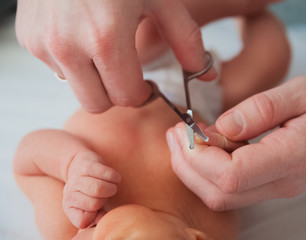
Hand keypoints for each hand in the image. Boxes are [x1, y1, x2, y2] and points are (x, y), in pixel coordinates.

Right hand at [16, 0, 213, 111]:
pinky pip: (55, 68)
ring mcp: (43, 42)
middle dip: (116, 92)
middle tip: (125, 71)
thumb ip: (185, 40)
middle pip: (97, 103)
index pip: (126, 97)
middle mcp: (68, 46)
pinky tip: (81, 34)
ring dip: (93, 77)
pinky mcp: (27, 37)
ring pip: (75, 88)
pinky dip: (72, 61)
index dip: (141, 94)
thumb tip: (204, 75)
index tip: (145, 84)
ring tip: (102, 45)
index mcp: (106, 38)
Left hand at [63, 152, 120, 227]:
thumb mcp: (88, 206)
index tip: (97, 207)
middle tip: (105, 194)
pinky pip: (107, 174)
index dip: (94, 215)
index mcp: (68, 206)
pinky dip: (115, 178)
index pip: (83, 221)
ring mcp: (77, 178)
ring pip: (99, 189)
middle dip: (105, 200)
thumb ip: (96, 217)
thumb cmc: (88, 189)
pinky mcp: (87, 165)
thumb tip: (101, 219)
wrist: (78, 165)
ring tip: (110, 186)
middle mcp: (69, 193)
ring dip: (111, 189)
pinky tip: (113, 178)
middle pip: (95, 203)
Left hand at [166, 76, 305, 209]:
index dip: (200, 157)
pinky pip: (229, 188)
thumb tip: (221, 125)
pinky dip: (206, 169)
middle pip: (219, 193)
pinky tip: (204, 143)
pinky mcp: (270, 184)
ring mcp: (275, 187)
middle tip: (174, 132)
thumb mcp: (305, 90)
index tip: (186, 130)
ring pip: (220, 196)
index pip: (233, 176)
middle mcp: (281, 181)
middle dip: (186, 165)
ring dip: (192, 169)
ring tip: (183, 136)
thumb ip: (262, 108)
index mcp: (292, 157)